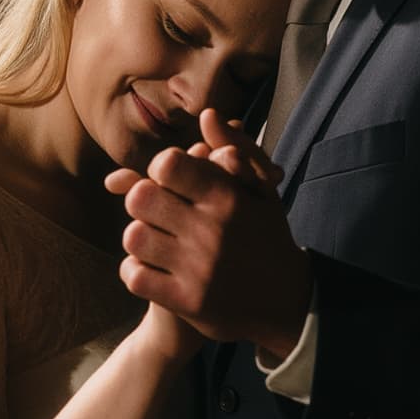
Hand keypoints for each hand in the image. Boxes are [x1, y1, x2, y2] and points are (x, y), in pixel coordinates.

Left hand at [105, 109, 310, 356]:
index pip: (168, 165)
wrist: (286, 303)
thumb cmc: (266, 237)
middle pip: (141, 198)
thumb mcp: (261, 190)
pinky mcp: (186, 302)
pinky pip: (134, 275)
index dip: (161, 169)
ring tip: (154, 239)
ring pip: (133, 236)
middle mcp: (212, 232)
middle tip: (156, 211)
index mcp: (229, 199)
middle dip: (144, 200)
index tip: (171, 181)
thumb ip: (234, 148)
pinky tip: (151, 267)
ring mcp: (198, 270)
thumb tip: (207, 115)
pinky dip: (135, 269)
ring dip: (139, 236)